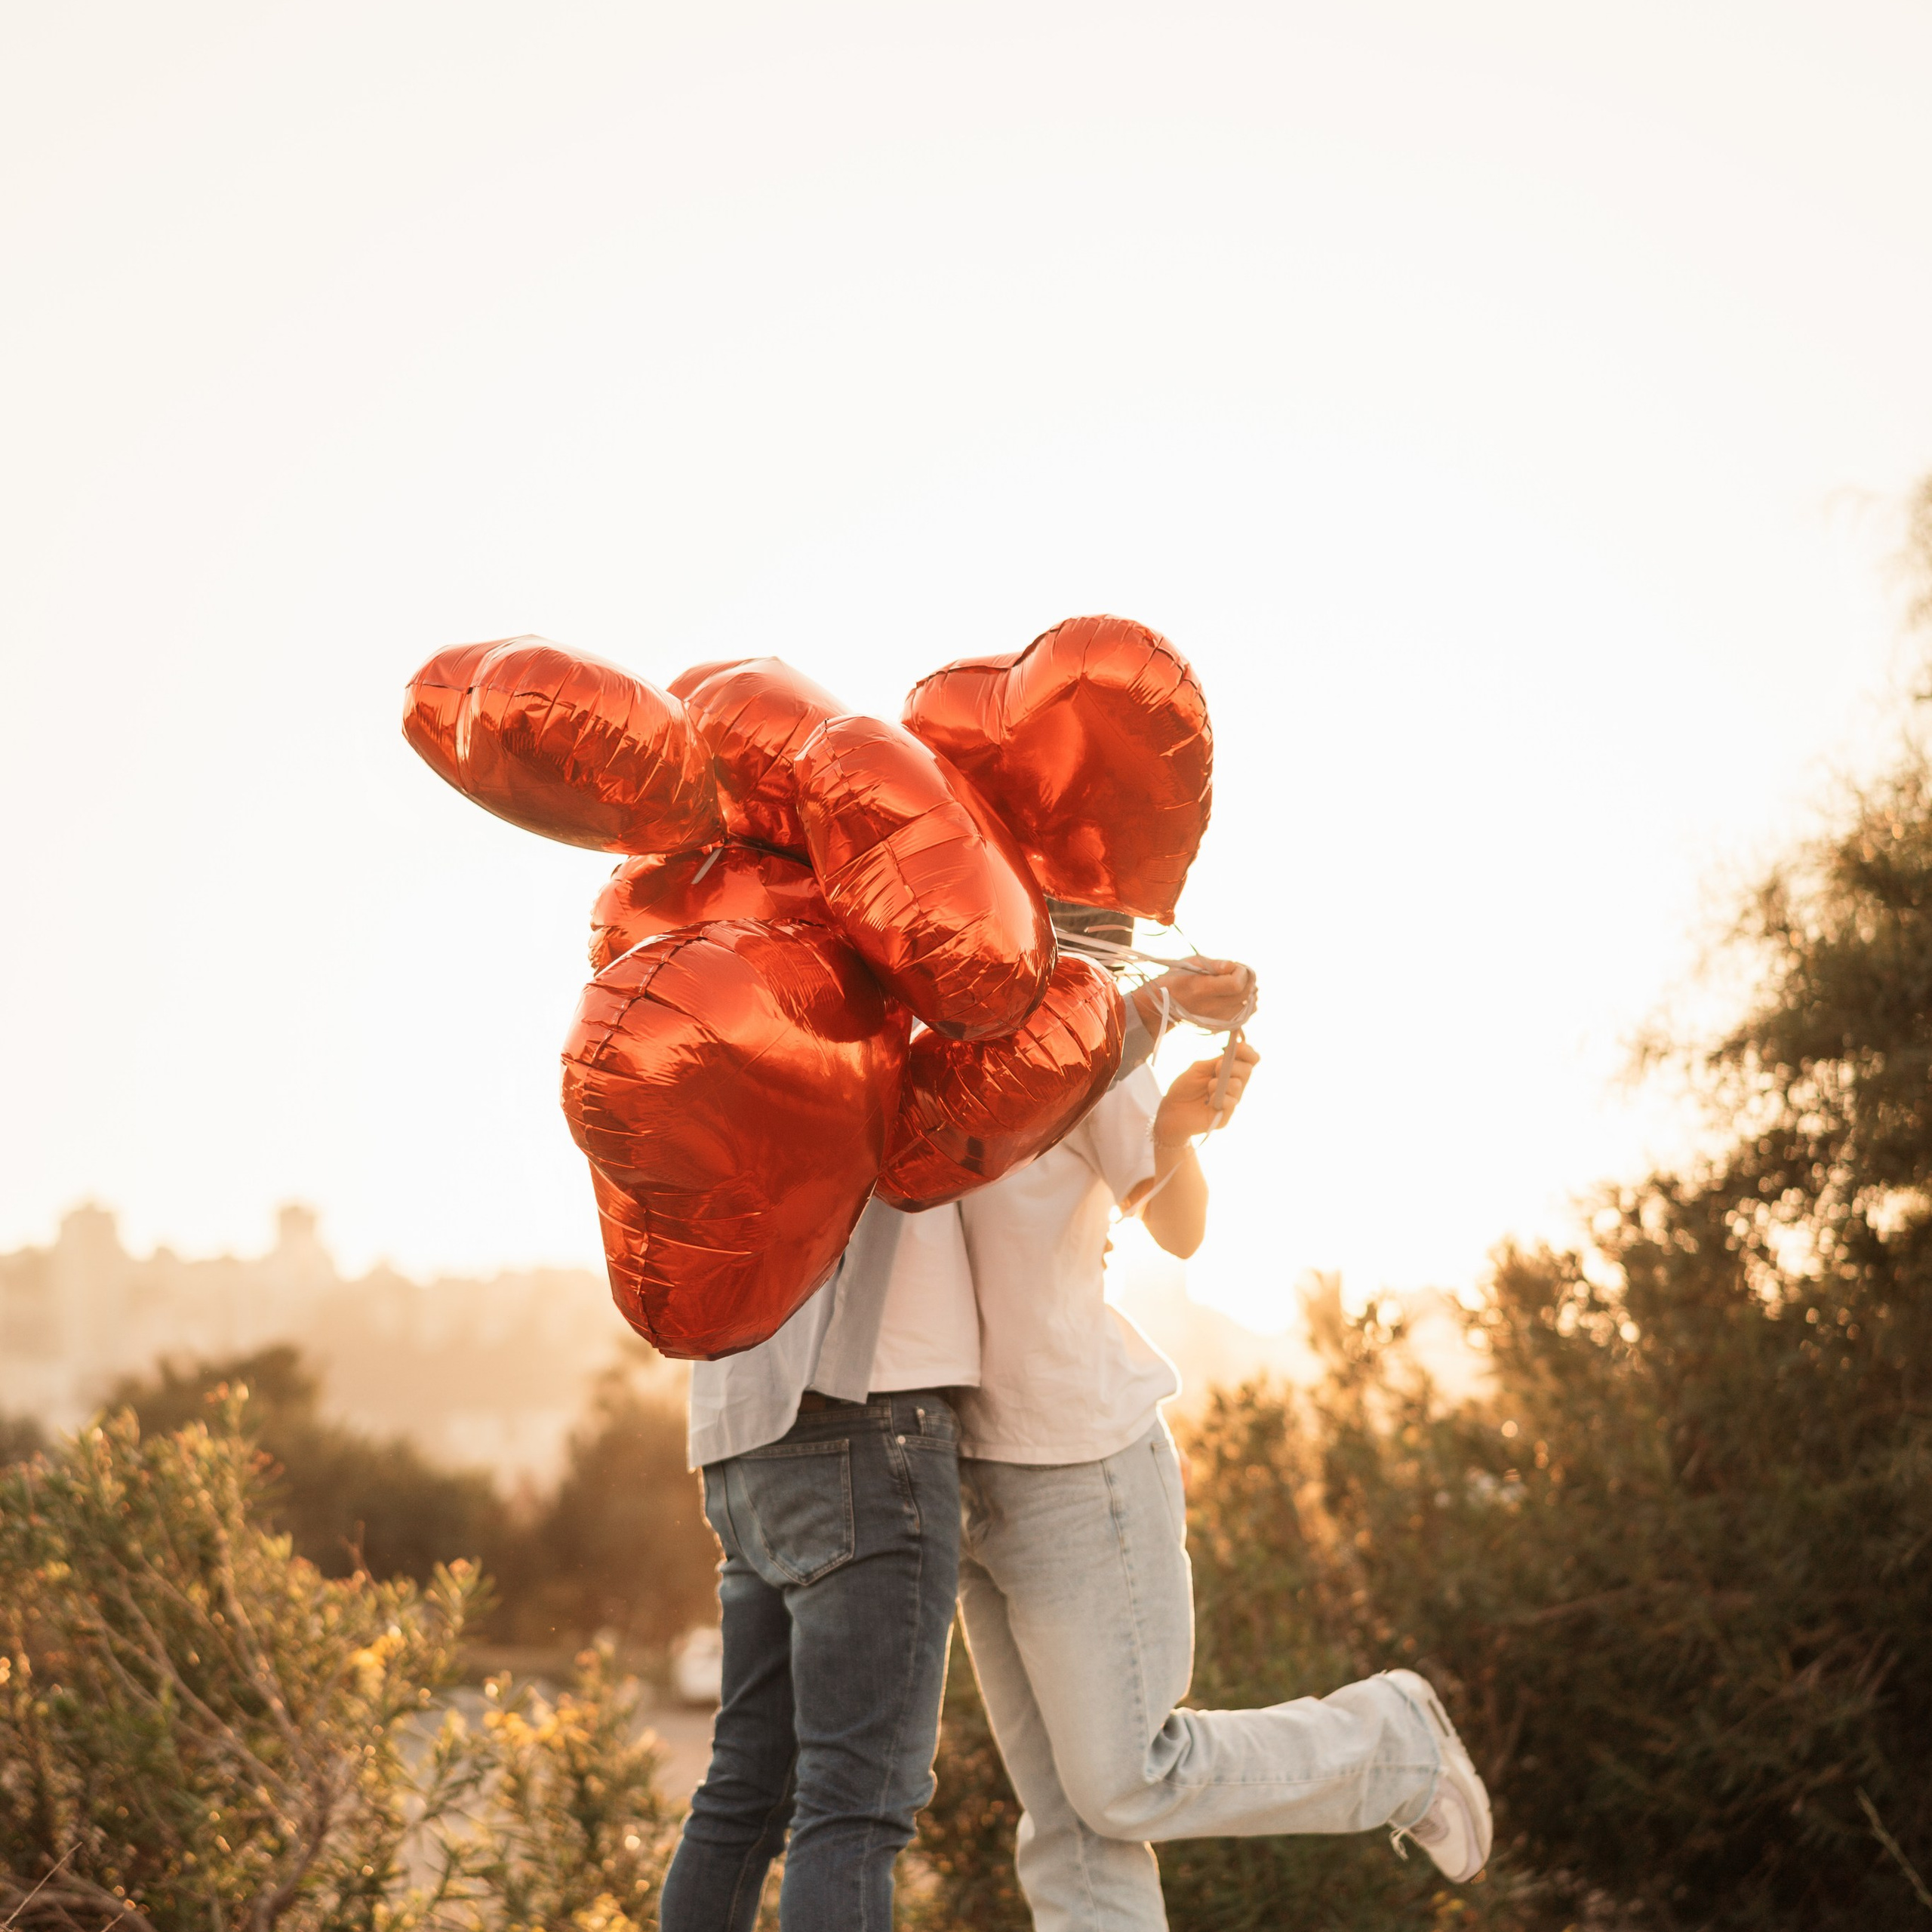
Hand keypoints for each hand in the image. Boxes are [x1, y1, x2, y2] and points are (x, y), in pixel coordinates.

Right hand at [1133, 958, 1255, 1031]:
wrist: (1164, 1005)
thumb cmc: (1178, 978)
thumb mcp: (1191, 963)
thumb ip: (1215, 964)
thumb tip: (1232, 966)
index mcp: (1202, 989)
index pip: (1236, 984)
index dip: (1241, 972)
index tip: (1235, 966)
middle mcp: (1211, 1008)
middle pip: (1245, 995)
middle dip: (1248, 980)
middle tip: (1239, 972)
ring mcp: (1217, 1020)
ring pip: (1249, 1006)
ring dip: (1248, 992)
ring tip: (1237, 983)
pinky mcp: (1221, 1026)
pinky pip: (1244, 1015)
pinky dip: (1245, 1003)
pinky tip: (1236, 995)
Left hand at [1154, 1042, 1259, 1143]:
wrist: (1171, 1110)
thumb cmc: (1184, 1088)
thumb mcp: (1199, 1069)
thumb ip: (1217, 1061)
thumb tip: (1235, 1048)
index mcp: (1229, 1072)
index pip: (1250, 1060)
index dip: (1248, 1052)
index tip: (1238, 1046)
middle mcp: (1234, 1086)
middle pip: (1247, 1070)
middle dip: (1233, 1066)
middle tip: (1216, 1069)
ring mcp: (1231, 1101)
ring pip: (1238, 1085)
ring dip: (1221, 1083)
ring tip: (1208, 1088)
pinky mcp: (1225, 1117)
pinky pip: (1231, 1103)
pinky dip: (1220, 1098)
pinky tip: (1209, 1101)